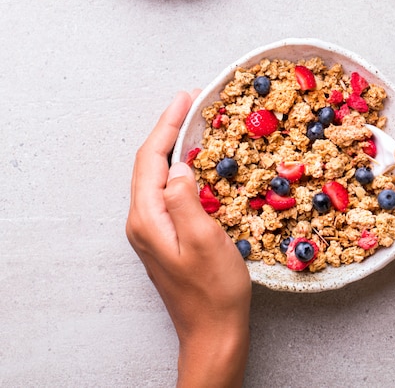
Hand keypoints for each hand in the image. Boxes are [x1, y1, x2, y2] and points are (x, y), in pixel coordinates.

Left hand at [126, 91, 250, 387]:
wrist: (213, 332)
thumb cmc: (214, 291)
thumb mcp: (205, 241)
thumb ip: (185, 200)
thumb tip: (179, 167)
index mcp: (148, 219)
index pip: (151, 159)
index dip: (167, 125)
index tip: (186, 98)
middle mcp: (143, 221)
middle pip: (149, 163)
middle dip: (169, 129)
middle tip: (192, 103)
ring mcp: (153, 228)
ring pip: (158, 175)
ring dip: (174, 146)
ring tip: (194, 123)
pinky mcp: (165, 234)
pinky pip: (168, 190)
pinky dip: (180, 167)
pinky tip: (197, 162)